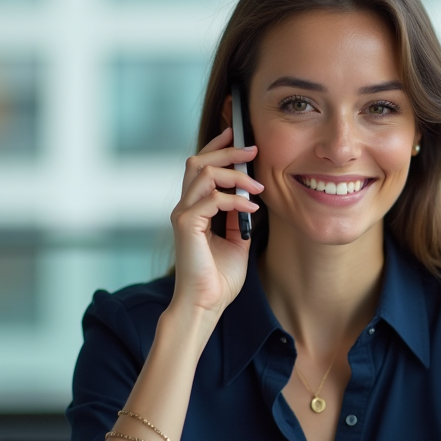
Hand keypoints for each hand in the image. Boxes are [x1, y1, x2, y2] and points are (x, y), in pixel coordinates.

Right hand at [168, 127, 263, 318]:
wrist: (206, 304)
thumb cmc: (219, 278)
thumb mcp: (237, 241)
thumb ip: (238, 218)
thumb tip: (250, 197)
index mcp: (194, 209)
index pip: (201, 167)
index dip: (218, 147)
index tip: (238, 136)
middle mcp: (185, 207)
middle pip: (198, 161)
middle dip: (227, 150)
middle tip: (253, 149)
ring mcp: (183, 214)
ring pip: (204, 172)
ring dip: (235, 174)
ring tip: (257, 185)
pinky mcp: (186, 225)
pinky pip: (212, 198)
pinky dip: (236, 200)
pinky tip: (252, 209)